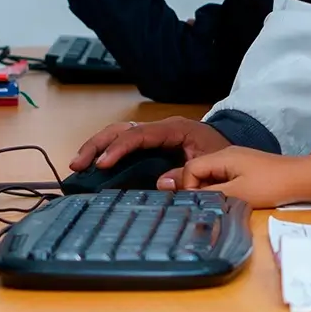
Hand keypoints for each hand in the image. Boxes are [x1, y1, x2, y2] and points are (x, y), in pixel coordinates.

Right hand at [71, 115, 226, 173]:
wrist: (232, 155)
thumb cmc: (222, 157)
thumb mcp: (210, 164)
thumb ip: (189, 174)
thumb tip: (162, 183)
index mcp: (176, 129)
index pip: (141, 134)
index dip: (120, 148)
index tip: (102, 164)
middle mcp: (162, 128)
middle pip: (123, 129)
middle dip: (98, 144)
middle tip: (78, 164)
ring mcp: (155, 135)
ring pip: (119, 133)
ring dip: (97, 147)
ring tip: (78, 165)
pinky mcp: (151, 145)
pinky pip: (125, 144)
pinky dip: (106, 152)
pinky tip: (92, 166)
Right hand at [170, 148, 310, 206]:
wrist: (302, 179)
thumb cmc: (271, 185)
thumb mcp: (236, 193)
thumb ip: (208, 193)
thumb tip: (181, 193)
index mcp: (222, 156)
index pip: (190, 168)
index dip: (187, 187)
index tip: (198, 204)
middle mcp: (226, 155)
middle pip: (198, 171)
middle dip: (196, 189)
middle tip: (205, 207)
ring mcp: (237, 161)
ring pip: (211, 176)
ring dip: (210, 191)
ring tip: (219, 205)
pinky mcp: (245, 169)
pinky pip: (223, 178)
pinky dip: (221, 189)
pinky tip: (230, 201)